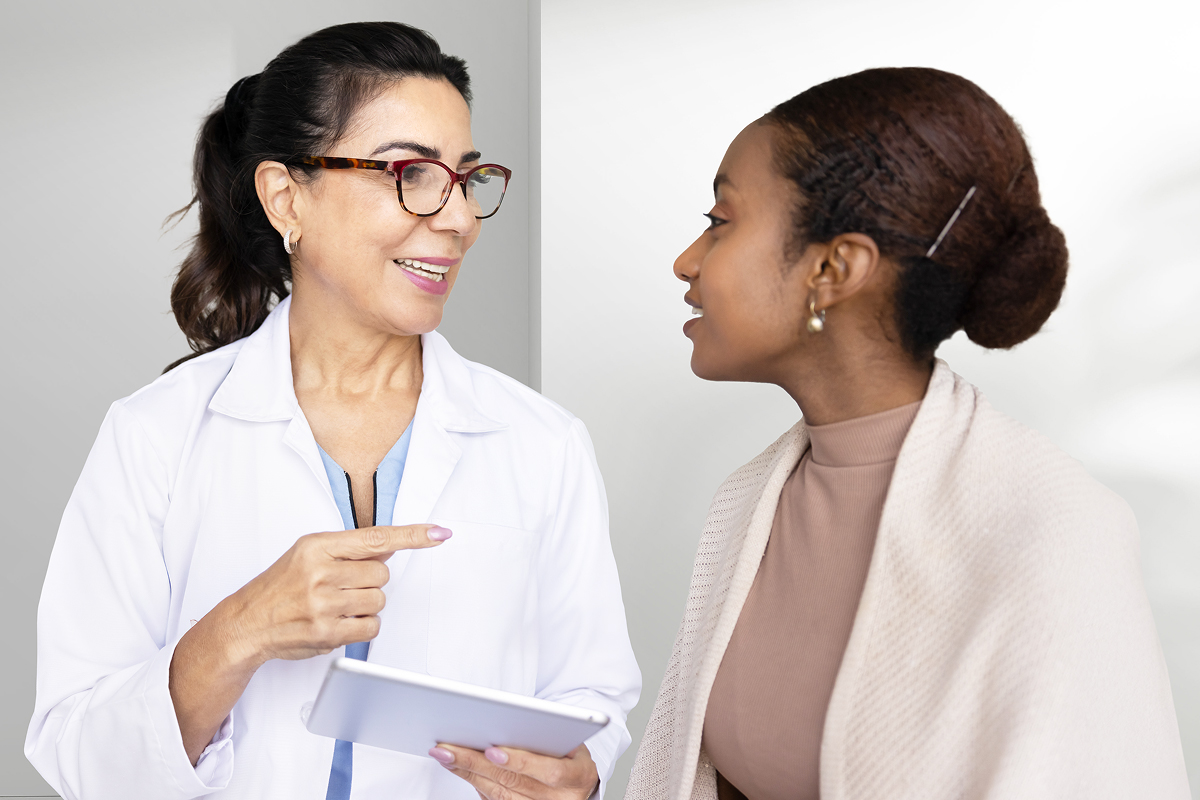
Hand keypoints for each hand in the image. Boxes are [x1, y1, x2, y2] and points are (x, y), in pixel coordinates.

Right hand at [227, 524, 451, 662]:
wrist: (248, 622)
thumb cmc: (280, 586)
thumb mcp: (308, 554)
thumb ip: (349, 550)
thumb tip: (391, 546)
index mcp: (317, 547)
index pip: (375, 538)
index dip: (412, 536)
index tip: (439, 534)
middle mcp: (320, 573)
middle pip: (382, 574)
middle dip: (369, 582)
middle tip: (342, 586)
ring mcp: (323, 604)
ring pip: (379, 601)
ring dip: (365, 605)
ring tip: (335, 605)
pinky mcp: (327, 632)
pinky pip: (371, 627)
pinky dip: (362, 626)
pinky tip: (339, 621)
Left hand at [429, 743, 598, 799]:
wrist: (580, 785)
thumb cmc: (572, 755)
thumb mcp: (572, 742)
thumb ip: (547, 735)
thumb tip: (509, 722)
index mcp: (577, 776)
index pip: (549, 771)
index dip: (519, 762)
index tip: (492, 751)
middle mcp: (560, 799)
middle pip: (513, 783)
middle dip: (477, 763)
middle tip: (448, 748)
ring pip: (499, 794)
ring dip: (468, 773)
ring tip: (445, 755)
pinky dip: (475, 783)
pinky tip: (458, 767)